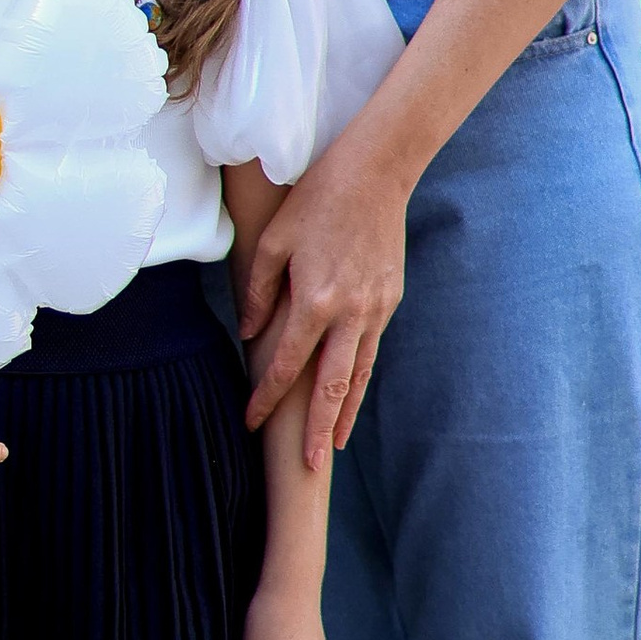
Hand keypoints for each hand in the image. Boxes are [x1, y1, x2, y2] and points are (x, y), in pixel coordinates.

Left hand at [239, 136, 410, 454]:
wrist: (377, 172)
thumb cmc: (317, 199)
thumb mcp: (273, 240)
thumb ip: (258, 291)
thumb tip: (249, 333)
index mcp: (316, 299)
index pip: (285, 364)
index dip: (267, 396)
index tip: (250, 421)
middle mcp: (351, 313)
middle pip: (333, 387)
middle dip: (318, 430)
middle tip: (308, 467)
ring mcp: (376, 309)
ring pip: (360, 375)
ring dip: (346, 414)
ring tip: (335, 446)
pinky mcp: (391, 300)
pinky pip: (372, 349)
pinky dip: (361, 378)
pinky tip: (351, 395)